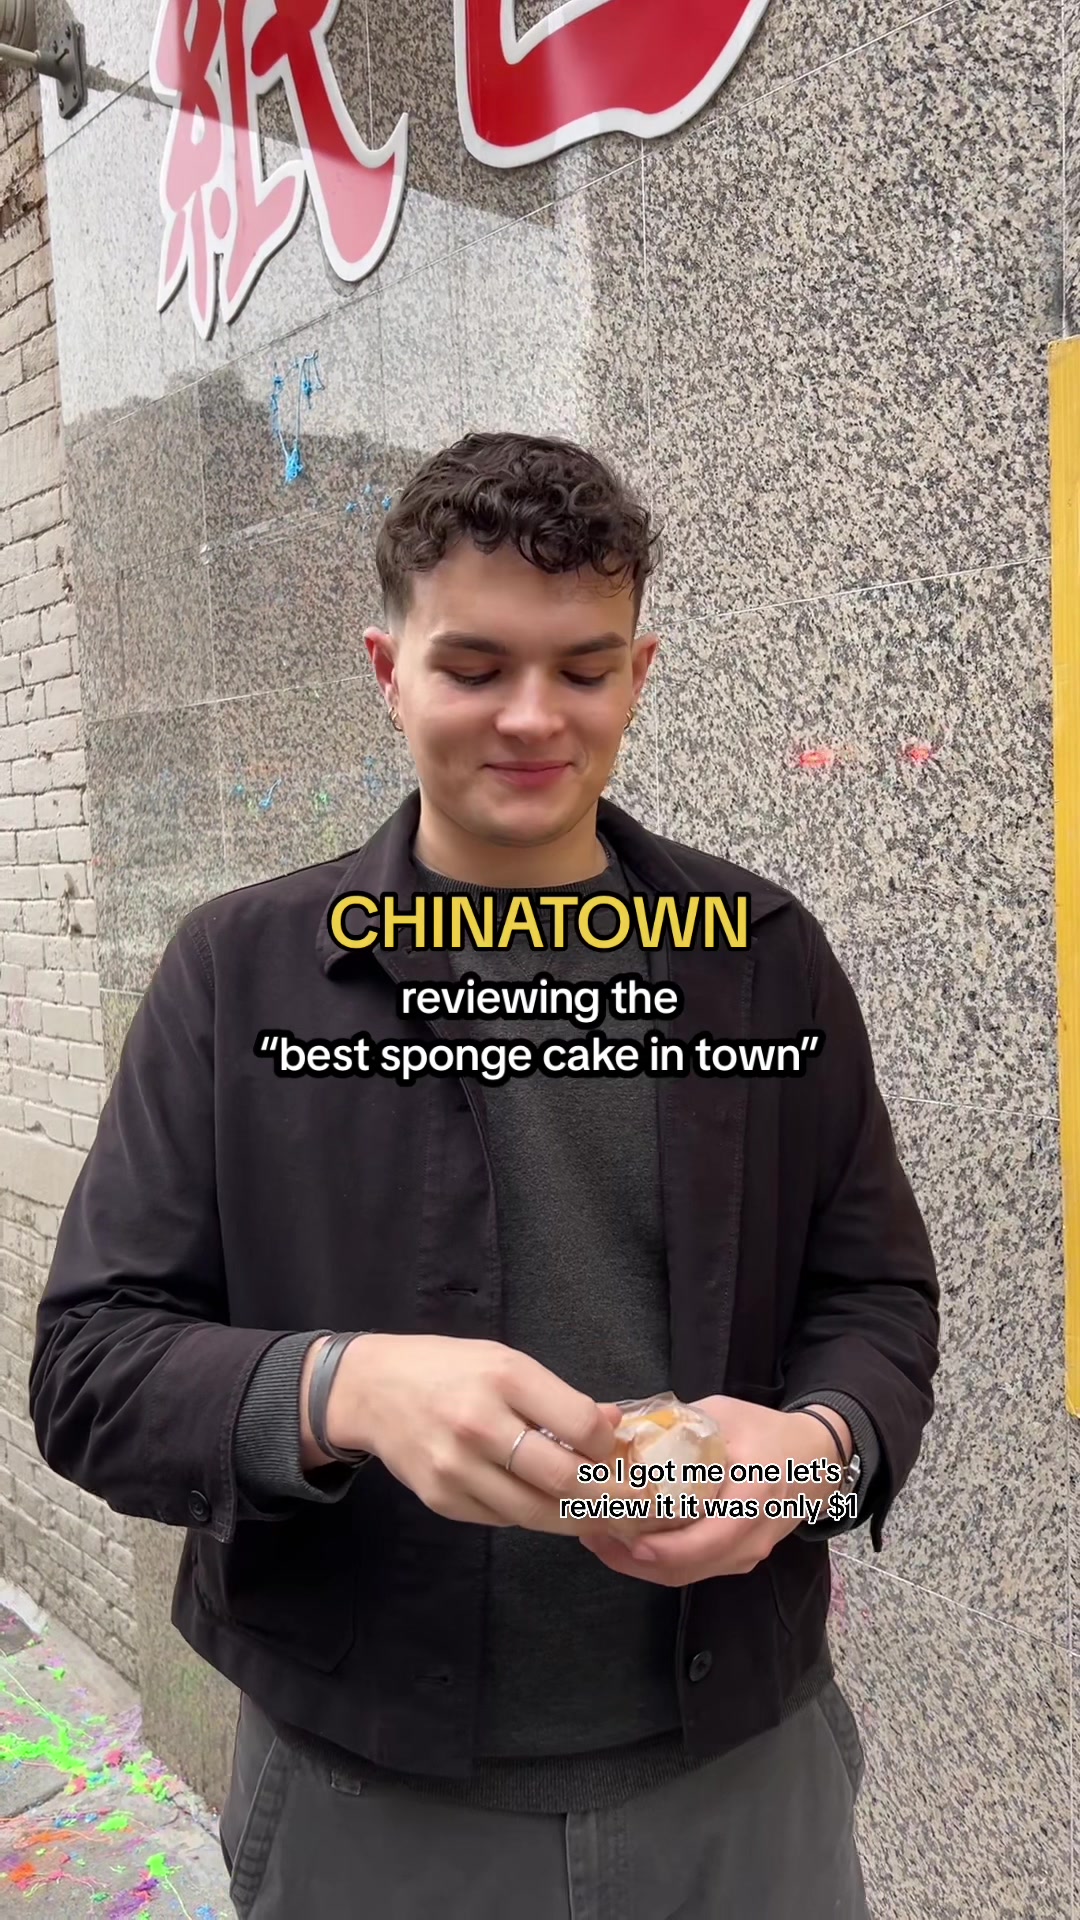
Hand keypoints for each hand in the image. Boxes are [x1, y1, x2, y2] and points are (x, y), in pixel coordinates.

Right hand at [303, 1332, 621, 1533]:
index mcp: (504, 1378)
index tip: (621, 1453)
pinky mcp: (442, 1500)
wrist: (372, 1389)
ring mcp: (456, 1469)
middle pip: (563, 1480)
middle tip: (636, 1508)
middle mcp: (479, 1425)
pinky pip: (503, 1521)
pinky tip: (550, 1509)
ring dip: (578, 1520)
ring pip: (536, 1513)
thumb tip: (612, 1425)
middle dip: (610, 1499)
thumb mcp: (506, 1361)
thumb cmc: (448, 1369)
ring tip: (605, 1519)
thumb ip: (558, 1397)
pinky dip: (532, 1517)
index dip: (609, 1446)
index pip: (579, 1425)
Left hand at [579, 1397, 849, 1586]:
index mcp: (753, 1495)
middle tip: (593, 1536)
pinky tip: (628, 1544)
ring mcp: (747, 1554)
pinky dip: (659, 1563)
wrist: (816, 1461)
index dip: (669, 1547)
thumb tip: (620, 1426)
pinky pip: (695, 1570)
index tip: (630, 1540)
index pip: (712, 1536)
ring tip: (600, 1540)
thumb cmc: (768, 1433)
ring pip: (688, 1575)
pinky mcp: (738, 1559)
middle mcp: (752, 1535)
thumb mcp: (725, 1414)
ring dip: (640, 1565)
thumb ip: (677, 1421)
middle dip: (636, 1560)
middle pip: (691, 1567)